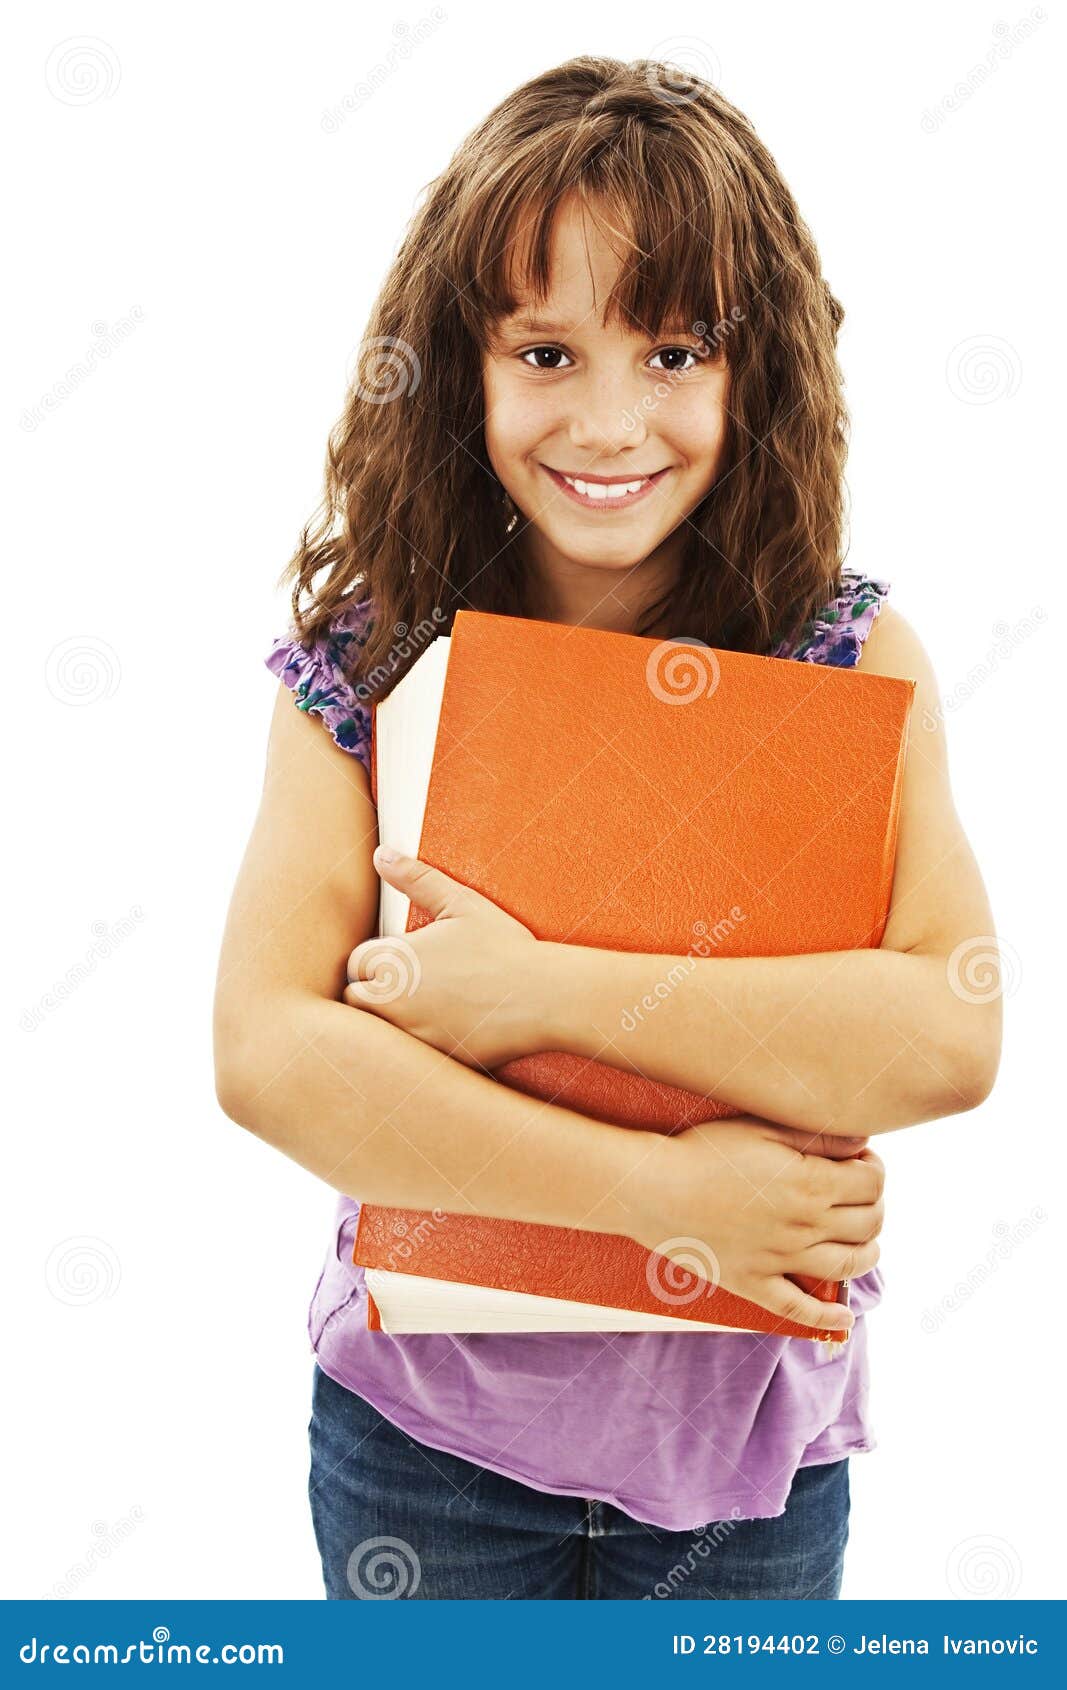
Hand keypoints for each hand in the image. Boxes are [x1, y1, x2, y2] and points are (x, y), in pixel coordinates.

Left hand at [343, 845, 547, 1069]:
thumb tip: (380, 854)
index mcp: (394, 960)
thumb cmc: (504, 947)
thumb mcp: (460, 903)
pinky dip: (415, 1046)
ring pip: (376, 1032)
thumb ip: (415, 878)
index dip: (373, 962)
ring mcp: (410, 1035)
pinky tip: (443, 1030)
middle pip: (356, 1001)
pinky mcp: (431, 1060)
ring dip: (388, 1021)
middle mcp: (393, 1001)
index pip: (355, 964)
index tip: (399, 962)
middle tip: (406, 987)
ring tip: (422, 1009)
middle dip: (372, 993)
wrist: (544, 997)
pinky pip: (406, 1058)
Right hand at [631, 1117, 884, 1333]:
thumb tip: (861, 1143)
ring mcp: (780, 1260)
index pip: (871, 1182)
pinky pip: (799, 1310)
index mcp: (810, 1184)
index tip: (863, 1162)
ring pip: (847, 1266)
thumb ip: (817, 1137)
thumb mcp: (762, 1128)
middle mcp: (804, 1226)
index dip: (874, 1169)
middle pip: (868, 1224)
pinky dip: (827, 1318)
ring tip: (865, 1242)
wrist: (652, 1189)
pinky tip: (844, 1318)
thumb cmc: (704, 1151)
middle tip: (862, 1196)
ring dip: (868, 1254)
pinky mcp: (754, 1284)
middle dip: (875, 1206)